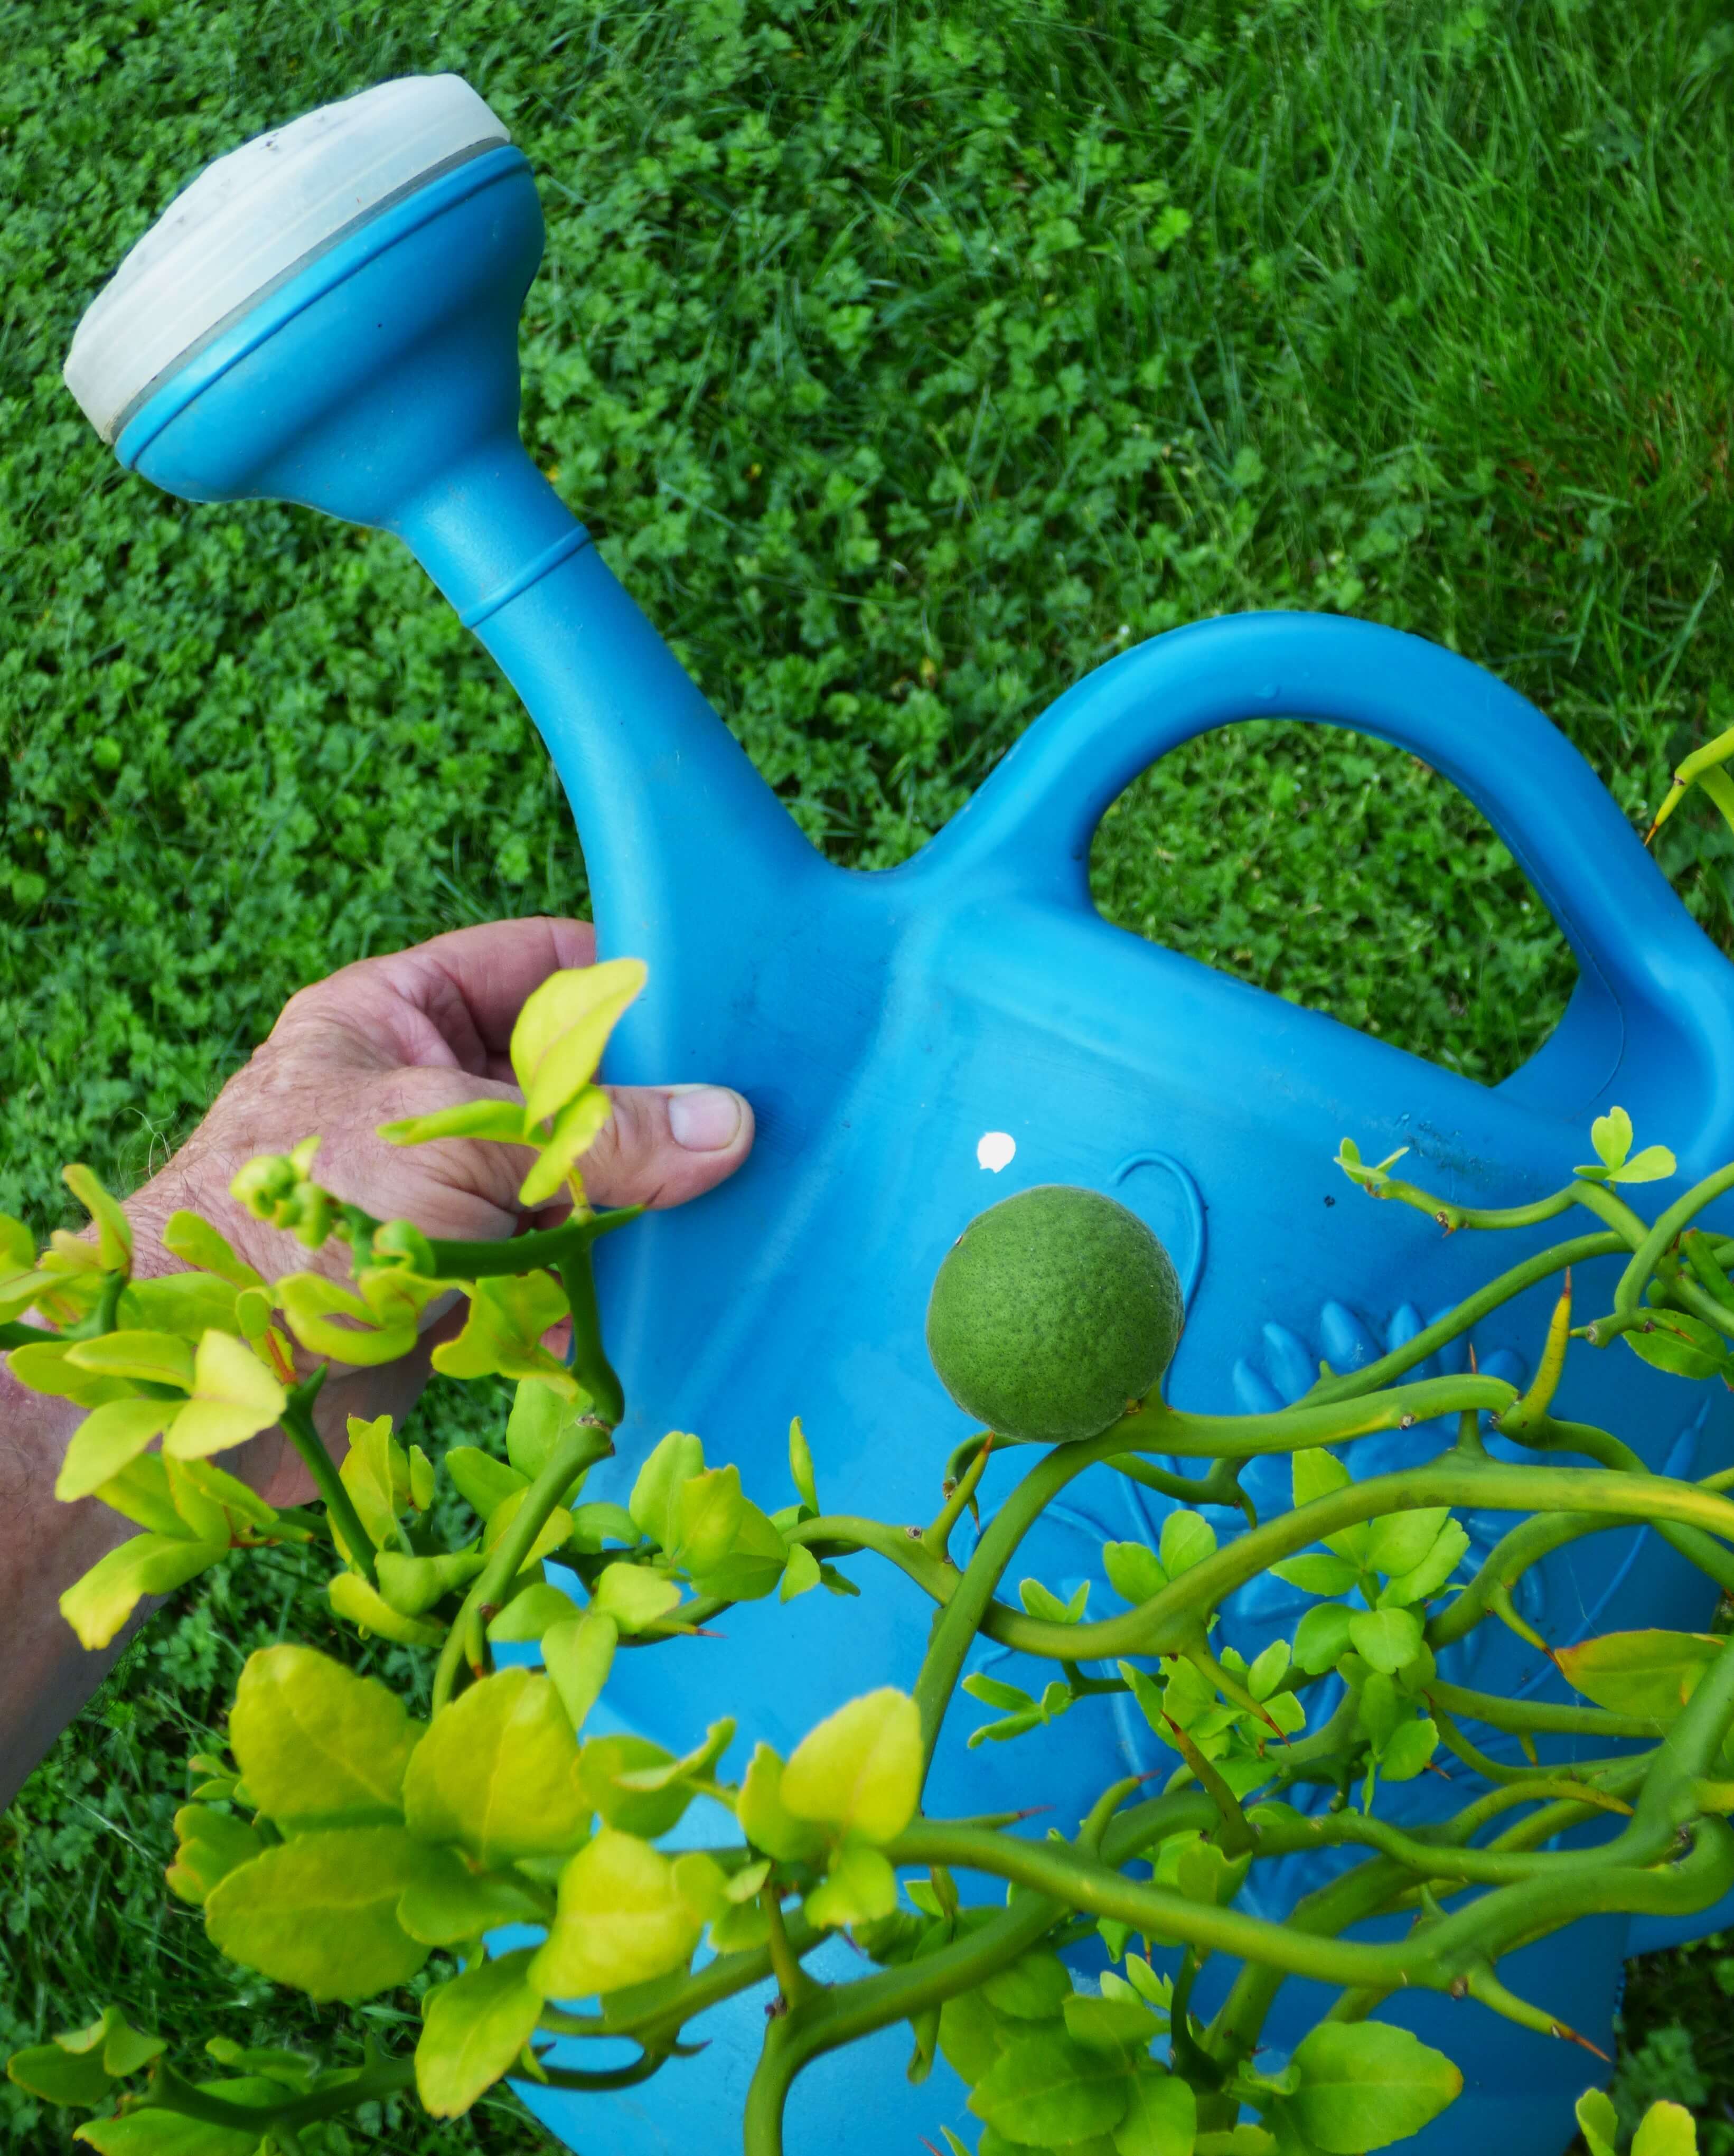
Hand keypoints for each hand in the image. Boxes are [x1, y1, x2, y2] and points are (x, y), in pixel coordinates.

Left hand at [123, 917, 752, 1504]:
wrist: (198, 1391)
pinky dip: (608, 1268)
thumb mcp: (447, 1150)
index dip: (623, 978)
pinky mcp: (460, 1276)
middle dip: (650, 1099)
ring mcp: (446, 1184)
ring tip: (731, 1202)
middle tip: (750, 1117)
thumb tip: (728, 1125)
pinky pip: (558, 1254)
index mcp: (397, 1013)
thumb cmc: (289, 1224)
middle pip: (570, 1073)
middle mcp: (424, 1089)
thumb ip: (589, 1137)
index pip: (535, 962)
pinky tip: (671, 1278)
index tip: (721, 1009)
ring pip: (574, 1169)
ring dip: (639, 1193)